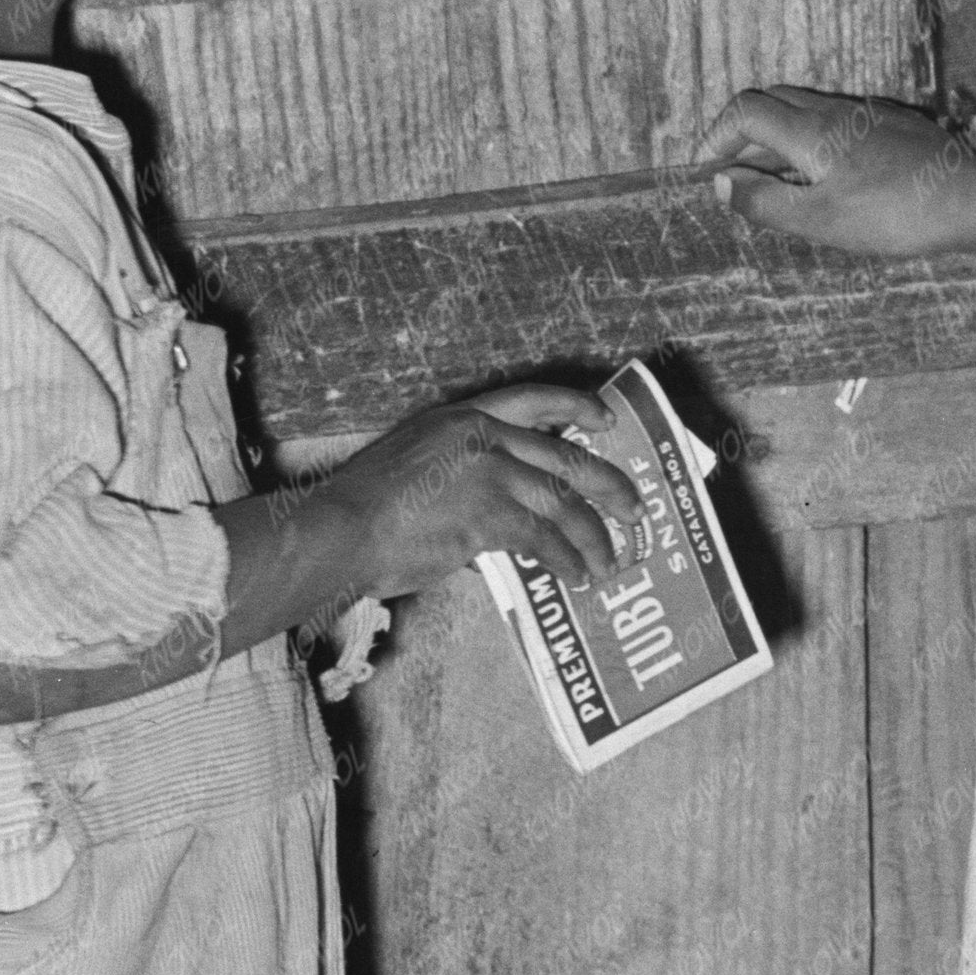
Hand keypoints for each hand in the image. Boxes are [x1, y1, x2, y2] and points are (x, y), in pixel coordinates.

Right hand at [294, 380, 640, 618]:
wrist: (340, 531)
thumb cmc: (362, 509)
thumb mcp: (415, 467)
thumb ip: (461, 478)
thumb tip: (498, 522)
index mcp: (461, 418)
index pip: (531, 399)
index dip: (574, 407)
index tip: (605, 420)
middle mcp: (480, 437)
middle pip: (563, 457)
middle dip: (607, 483)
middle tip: (634, 506)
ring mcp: (487, 474)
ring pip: (560, 503)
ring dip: (591, 537)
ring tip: (608, 561)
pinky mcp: (487, 515)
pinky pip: (542, 539)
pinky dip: (565, 560)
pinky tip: (576, 576)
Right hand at [693, 85, 975, 261]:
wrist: (970, 200)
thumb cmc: (892, 215)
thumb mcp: (819, 220)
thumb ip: (764, 200)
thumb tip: (720, 182)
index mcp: (811, 131)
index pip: (745, 110)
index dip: (717, 135)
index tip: (707, 169)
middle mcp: (836, 111)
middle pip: (773, 100)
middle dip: (743, 131)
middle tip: (735, 173)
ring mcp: (868, 114)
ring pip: (806, 109)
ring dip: (778, 136)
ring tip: (775, 179)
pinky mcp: (894, 126)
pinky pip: (837, 120)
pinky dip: (812, 139)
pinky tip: (827, 174)